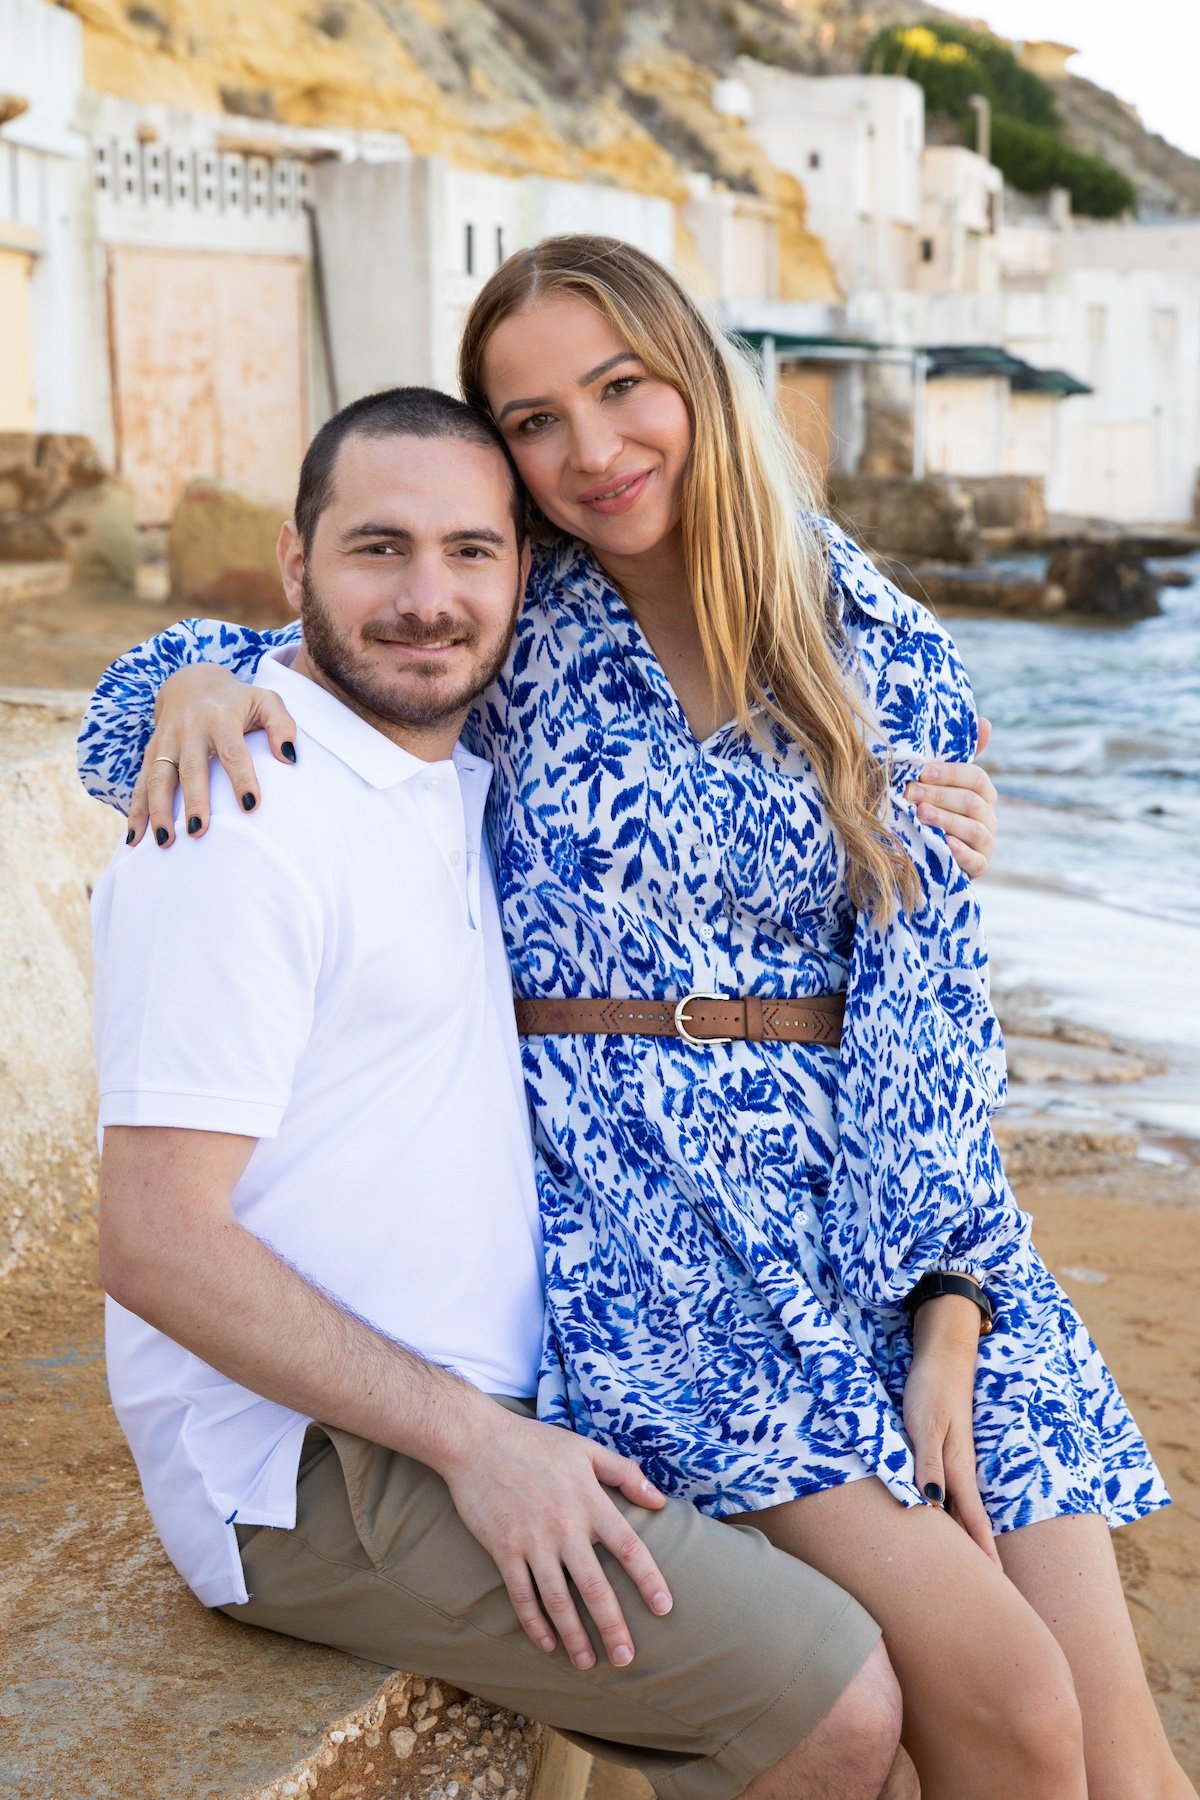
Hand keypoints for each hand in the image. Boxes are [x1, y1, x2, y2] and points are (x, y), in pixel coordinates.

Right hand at [126, 665, 297, 847]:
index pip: (233, 752)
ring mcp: (166, 742)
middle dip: (193, 800)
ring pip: (159, 778)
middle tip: (198, 831)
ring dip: (159, 811)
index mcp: (220, 719)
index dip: (241, 778)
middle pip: (191, 769)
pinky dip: (136, 811)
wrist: (192, 683)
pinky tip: (136, 839)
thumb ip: (282, 725)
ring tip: (166, 843)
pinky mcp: (151, 753)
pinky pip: (141, 783)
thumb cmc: (238, 701)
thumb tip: (289, 757)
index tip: (250, 806)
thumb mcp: (266, 701)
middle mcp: (189, 730)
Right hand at [438, 1402, 672, 1670]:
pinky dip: (535, 1623)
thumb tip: (660, 1501)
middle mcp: (565, 1526)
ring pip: (558, 1599)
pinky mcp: (503, 1550)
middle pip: (595, 1586)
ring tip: (588, 1663)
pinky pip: (522, 1595)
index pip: (628, 1547)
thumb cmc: (535, 1442)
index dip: (649, 1579)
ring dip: (575, 1635)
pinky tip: (547, 1644)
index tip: (663, 1609)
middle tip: (626, 1658)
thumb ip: (625, 1473)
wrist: (476, 1440)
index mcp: (589, 1501)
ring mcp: (532, 1541)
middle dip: (612, 1626)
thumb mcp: (585, 1448)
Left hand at [903, 1293, 999, 1565]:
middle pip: (969, 1521)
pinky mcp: (942, 1448)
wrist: (942, 1351)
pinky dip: (947, 1511)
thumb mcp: (924, 1423)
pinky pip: (946, 1490)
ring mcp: (953, 1458)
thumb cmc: (931, 1386)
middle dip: (980, 1556)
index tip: (996, 1588)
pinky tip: (941, 1519)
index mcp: (958, 1467)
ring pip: (958, 1507)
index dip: (983, 1554)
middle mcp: (958, 1468)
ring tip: (969, 1569)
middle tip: (989, 1593)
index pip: (972, 1521)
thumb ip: (928, 1462)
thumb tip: (932, 1504)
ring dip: (963, 1536)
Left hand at [905, 716, 996, 878]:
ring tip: (921, 814)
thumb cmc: (928, 810)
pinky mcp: (978, 867)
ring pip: (974, 828)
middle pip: (971, 802)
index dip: (951, 773)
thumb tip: (985, 722)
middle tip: (910, 792)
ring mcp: (985, 844)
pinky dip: (962, 852)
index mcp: (981, 794)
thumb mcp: (935, 784)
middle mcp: (988, 817)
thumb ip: (952, 758)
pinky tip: (945, 844)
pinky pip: (977, 860)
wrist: (921, 855)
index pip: (976, 778)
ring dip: (946, 819)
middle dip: (940, 795)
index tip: (922, 771)